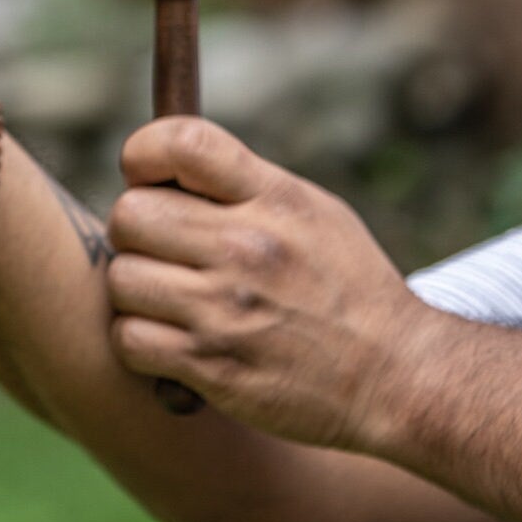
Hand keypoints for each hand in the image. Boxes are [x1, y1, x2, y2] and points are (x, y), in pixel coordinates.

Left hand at [105, 117, 436, 452]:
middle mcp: (246, 248)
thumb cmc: (349, 288)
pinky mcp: (213, 367)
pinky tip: (170, 341)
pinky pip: (129, 339)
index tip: (147, 177)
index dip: (144, 154)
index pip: (180, 143)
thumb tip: (167, 167)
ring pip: (123, 279)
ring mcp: (226, 310)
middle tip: (161, 251)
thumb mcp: (314, 212)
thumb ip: (243, 185)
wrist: (398, 378)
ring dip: (135, 291)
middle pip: (131, 214)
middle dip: (135, 231)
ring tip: (168, 300)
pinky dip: (138, 342)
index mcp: (273, 199)